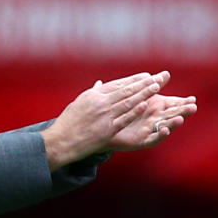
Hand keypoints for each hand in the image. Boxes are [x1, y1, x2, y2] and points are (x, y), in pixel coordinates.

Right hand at [42, 72, 168, 168]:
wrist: (60, 141)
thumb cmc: (67, 124)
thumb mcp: (78, 104)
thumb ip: (92, 93)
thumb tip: (99, 83)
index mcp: (93, 95)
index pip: (118, 84)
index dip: (133, 80)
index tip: (146, 76)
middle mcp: (100, 103)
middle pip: (126, 91)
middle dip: (143, 84)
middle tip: (157, 78)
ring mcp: (104, 117)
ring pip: (128, 103)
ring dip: (143, 94)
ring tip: (156, 88)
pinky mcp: (107, 130)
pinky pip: (124, 119)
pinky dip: (135, 111)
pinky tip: (145, 105)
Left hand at [109, 89, 196, 151]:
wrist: (107, 125)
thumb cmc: (124, 108)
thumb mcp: (139, 94)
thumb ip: (153, 84)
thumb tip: (167, 73)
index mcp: (157, 107)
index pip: (174, 103)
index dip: (183, 102)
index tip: (192, 98)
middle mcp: (157, 119)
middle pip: (173, 115)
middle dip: (183, 111)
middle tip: (193, 107)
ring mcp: (151, 130)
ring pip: (166, 126)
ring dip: (174, 123)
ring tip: (181, 119)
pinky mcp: (143, 140)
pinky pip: (154, 138)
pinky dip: (160, 134)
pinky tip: (164, 129)